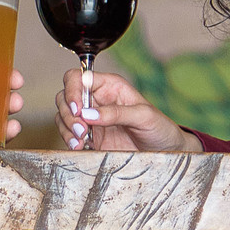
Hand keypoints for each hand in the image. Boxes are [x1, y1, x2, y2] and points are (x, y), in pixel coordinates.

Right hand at [58, 67, 189, 152]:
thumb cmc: (160, 128)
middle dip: (68, 113)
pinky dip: (69, 140)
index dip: (72, 90)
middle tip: (82, 130)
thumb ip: (117, 113)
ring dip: (66, 128)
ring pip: (63, 116)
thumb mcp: (145, 116)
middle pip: (65, 96)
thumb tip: (88, 114)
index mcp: (110, 86)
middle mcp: (97, 99)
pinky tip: (79, 147)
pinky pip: (69, 134)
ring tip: (81, 141)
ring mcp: (91, 119)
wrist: (165, 152)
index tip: (78, 109)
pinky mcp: (89, 137)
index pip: (78, 78)